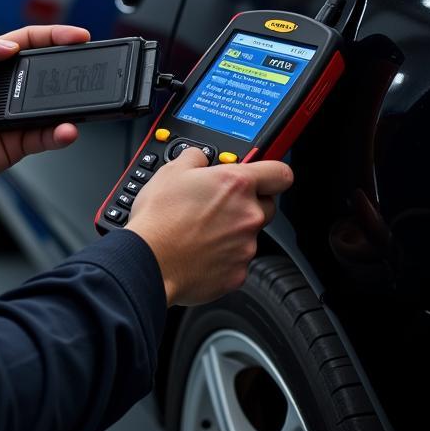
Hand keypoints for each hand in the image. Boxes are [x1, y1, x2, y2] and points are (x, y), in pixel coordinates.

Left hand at [0, 23, 90, 206]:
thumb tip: (10, 43)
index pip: (28, 40)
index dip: (54, 35)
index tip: (78, 35)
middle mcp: (6, 86)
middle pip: (47, 68)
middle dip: (70, 65)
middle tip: (89, 64)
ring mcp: (16, 114)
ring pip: (53, 104)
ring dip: (70, 103)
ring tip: (82, 101)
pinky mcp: (20, 141)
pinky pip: (48, 135)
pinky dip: (60, 133)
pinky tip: (65, 130)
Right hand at [126, 150, 293, 306]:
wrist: (148, 261)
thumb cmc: (159, 218)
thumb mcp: (171, 171)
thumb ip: (195, 157)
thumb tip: (200, 157)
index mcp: (236, 184)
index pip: (280, 173)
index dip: (272, 172)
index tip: (263, 175)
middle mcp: (248, 215)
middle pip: (267, 205)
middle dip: (249, 203)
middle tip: (221, 204)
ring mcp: (246, 247)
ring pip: (250, 234)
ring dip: (232, 231)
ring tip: (201, 230)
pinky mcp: (238, 273)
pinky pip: (237, 260)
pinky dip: (223, 256)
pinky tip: (200, 250)